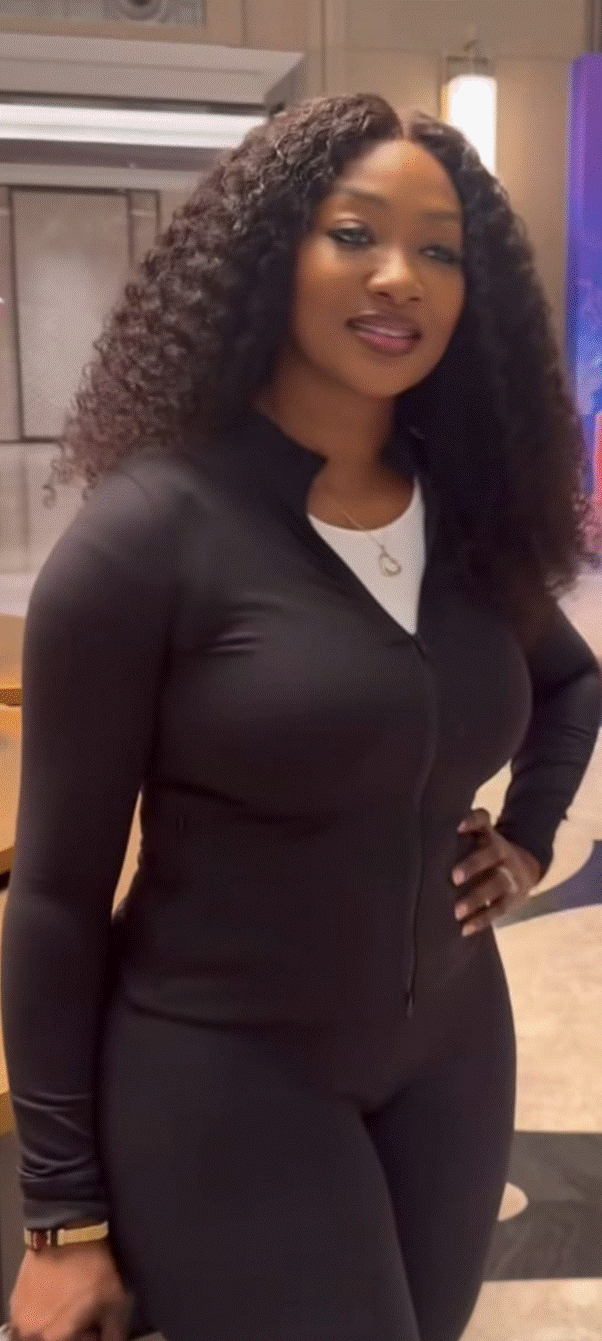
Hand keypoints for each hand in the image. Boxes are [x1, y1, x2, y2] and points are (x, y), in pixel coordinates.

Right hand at [9, 1240, 129, 1340]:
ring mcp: (20, 1317)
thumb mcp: (114, 1301)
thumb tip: (113, 1340)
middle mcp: (32, 1333)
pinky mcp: (15, 1301)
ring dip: (55, 1326)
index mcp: (55, 1338)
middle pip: (57, 1339)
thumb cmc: (89, 1267)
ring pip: (40, 1333)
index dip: (91, 1336)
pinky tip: (56, 1296)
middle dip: (72, 1332)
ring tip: (69, 1305)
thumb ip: (113, 1332)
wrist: (66, 1232)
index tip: (97, 1325)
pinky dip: (42, 1315)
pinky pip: (29, 1320)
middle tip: (84, 1314)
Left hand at [452, 808, 542, 936]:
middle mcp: (502, 852)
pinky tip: (465, 928)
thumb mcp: (477, 839)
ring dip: (476, 898)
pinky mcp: (513, 899)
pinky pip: (498, 909)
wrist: (525, 869)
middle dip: (473, 865)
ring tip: (456, 911)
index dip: (472, 821)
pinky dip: (481, 920)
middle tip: (454, 877)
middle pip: (491, 854)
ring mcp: (510, 875)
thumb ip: (455, 838)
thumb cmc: (484, 853)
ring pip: (496, 885)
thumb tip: (416, 842)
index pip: (483, 819)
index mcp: (489, 834)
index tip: (457, 827)